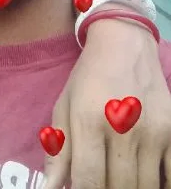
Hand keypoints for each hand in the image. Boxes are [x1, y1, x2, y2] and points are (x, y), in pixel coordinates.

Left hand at [44, 20, 170, 188]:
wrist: (124, 43)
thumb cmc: (89, 77)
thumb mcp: (65, 106)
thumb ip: (58, 151)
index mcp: (88, 120)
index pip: (87, 181)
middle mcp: (123, 127)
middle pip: (117, 188)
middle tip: (100, 183)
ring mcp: (152, 131)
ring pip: (144, 187)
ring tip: (117, 180)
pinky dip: (158, 185)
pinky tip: (144, 180)